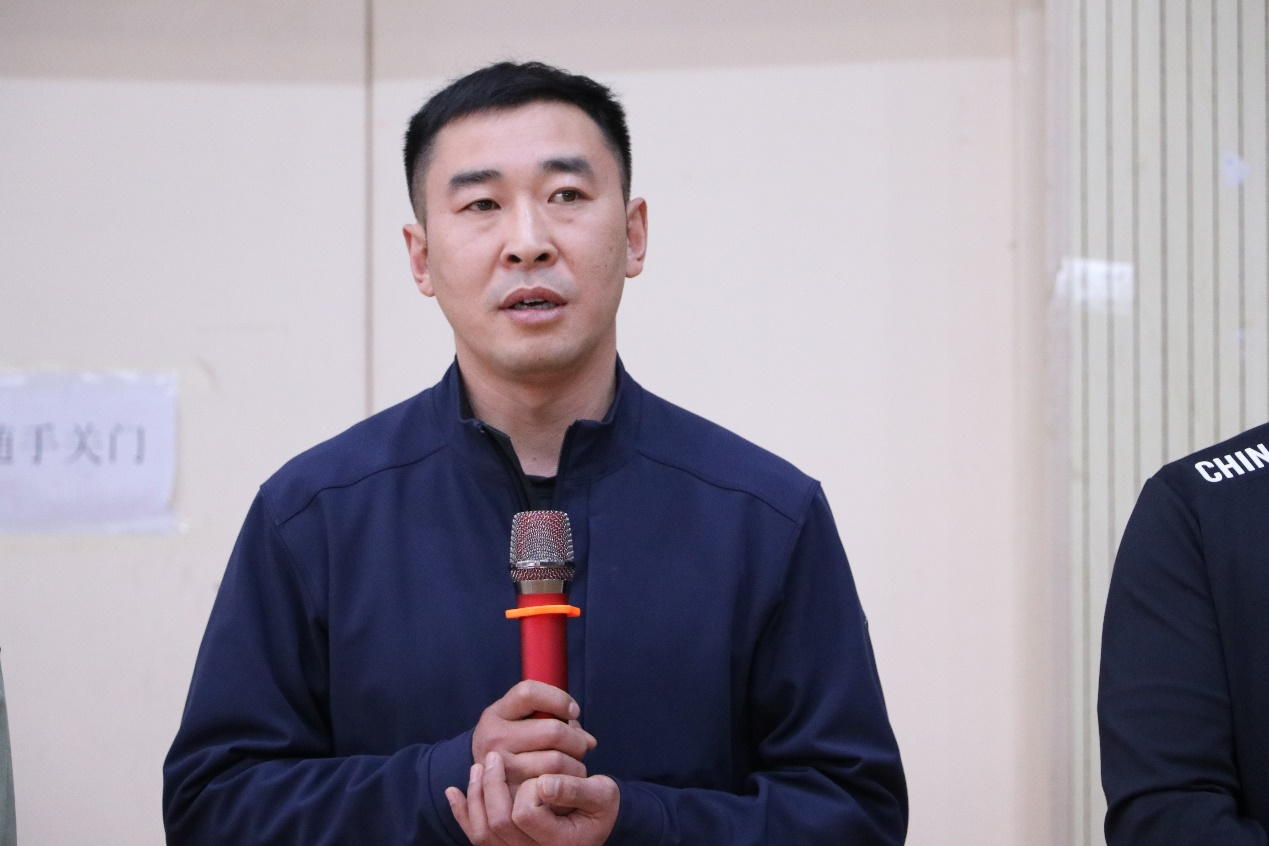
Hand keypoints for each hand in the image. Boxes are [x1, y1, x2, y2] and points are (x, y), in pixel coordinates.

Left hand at [447, 752, 619, 845]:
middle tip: (494, 756)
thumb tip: (545, 782)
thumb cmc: (601, 808)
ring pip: (483, 832)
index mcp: (558, 841)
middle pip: (498, 823)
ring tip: (478, 766)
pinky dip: (462, 813)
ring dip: (476, 795)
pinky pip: (477, 835)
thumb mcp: (602, 794)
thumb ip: (576, 788)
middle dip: (491, 785)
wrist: (595, 826)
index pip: (525, 814)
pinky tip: (454, 791)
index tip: (540, 772)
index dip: (528, 789)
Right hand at [471, 680, 596, 793]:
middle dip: (576, 738)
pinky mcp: (512, 793)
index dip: (559, 699)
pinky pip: (553, 786)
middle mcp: (494, 739)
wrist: (482, 778)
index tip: (573, 710)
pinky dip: (567, 782)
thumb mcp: (518, 720)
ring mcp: (502, 769)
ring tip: (574, 763)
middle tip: (579, 744)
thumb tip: (590, 742)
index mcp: (495, 714)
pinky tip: (565, 779)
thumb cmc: (511, 741)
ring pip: (556, 761)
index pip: (529, 694)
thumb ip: (553, 718)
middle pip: (553, 731)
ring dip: (575, 762)